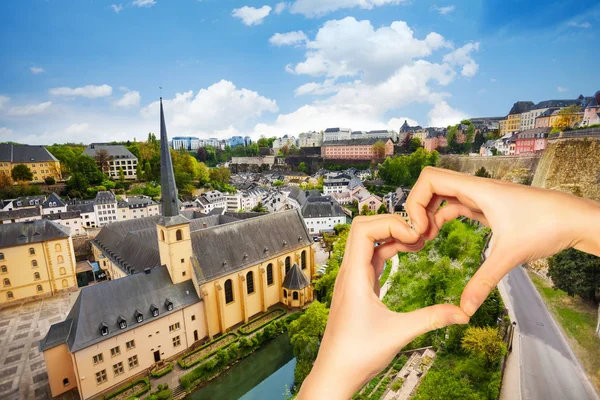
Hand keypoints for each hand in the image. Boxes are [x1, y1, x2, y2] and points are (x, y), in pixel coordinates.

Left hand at [297, 215, 469, 399]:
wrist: (335, 372)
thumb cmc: (355, 354)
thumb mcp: (399, 333)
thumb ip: (431, 319)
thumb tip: (462, 313)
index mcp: (353, 276)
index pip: (362, 229)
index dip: (389, 224)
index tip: (413, 235)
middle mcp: (349, 273)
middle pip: (364, 228)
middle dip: (392, 224)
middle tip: (418, 233)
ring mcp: (353, 279)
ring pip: (368, 242)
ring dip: (392, 236)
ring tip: (418, 241)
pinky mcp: (359, 286)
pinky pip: (372, 257)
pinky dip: (389, 250)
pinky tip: (407, 254)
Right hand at [405, 167, 599, 316]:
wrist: (577, 220)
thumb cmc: (548, 226)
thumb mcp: (510, 256)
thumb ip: (484, 282)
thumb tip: (464, 309)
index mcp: (477, 190)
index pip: (430, 178)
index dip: (416, 199)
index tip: (420, 228)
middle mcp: (477, 189)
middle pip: (432, 186)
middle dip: (418, 208)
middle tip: (417, 236)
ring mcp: (482, 197)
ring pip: (443, 196)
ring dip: (429, 213)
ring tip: (424, 238)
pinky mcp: (489, 208)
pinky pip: (457, 206)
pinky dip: (443, 217)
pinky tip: (439, 234)